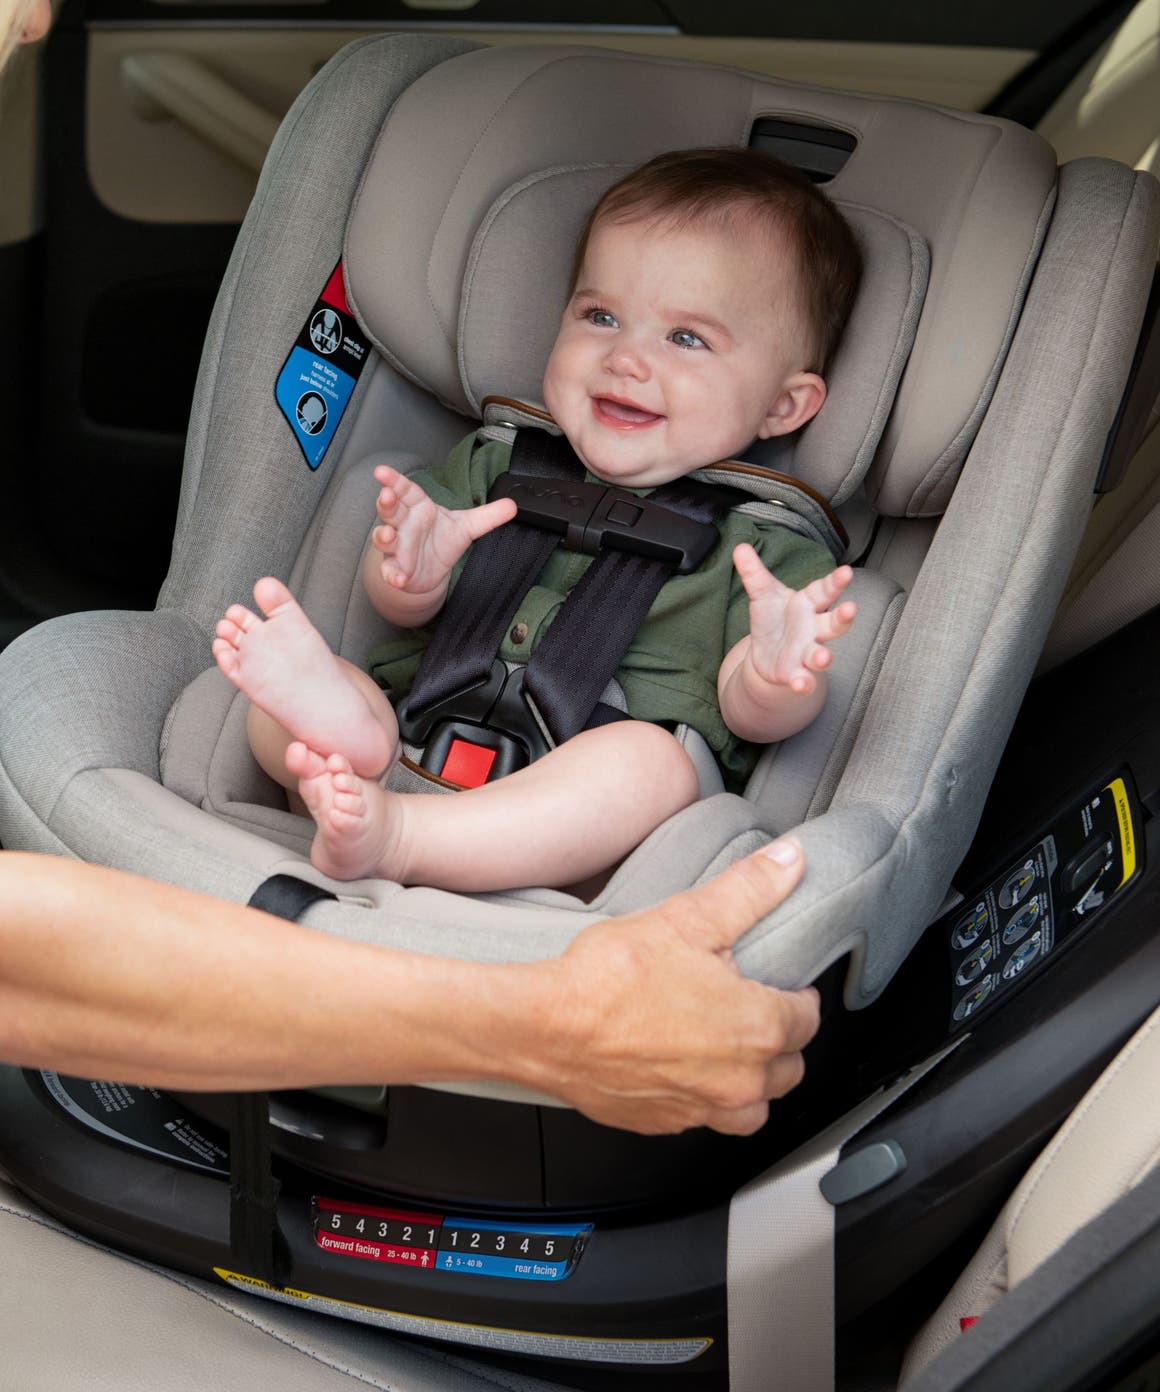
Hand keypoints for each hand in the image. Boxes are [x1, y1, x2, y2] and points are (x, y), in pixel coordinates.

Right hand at [371, 463, 516, 596]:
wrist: (431, 571)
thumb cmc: (440, 541)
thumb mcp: (466, 527)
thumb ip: (488, 516)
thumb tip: (513, 505)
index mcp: (418, 508)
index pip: (405, 490)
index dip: (394, 480)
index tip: (382, 471)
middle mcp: (403, 525)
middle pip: (390, 510)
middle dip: (386, 502)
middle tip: (386, 495)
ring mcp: (396, 547)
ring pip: (383, 538)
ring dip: (383, 536)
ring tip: (388, 535)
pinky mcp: (396, 569)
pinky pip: (390, 571)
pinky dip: (392, 575)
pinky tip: (398, 578)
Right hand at [543, 838, 820, 1134]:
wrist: (546, 1026)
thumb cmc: (611, 978)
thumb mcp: (687, 918)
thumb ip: (749, 889)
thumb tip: (790, 860)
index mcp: (755, 1028)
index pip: (808, 1019)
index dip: (798, 995)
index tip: (783, 984)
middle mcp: (737, 1080)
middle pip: (789, 1068)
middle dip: (780, 1039)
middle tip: (754, 1008)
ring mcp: (700, 1108)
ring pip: (753, 1108)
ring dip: (751, 1082)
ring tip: (728, 1049)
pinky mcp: (663, 1122)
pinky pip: (703, 1119)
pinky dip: (703, 1098)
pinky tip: (681, 1067)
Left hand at [734, 545, 855, 694]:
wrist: (767, 655)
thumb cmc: (773, 619)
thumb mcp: (762, 594)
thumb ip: (754, 573)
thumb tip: (739, 546)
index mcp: (808, 604)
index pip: (825, 590)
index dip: (836, 582)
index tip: (846, 572)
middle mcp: (813, 629)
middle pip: (833, 623)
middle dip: (843, 617)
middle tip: (851, 608)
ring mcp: (806, 653)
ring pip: (820, 654)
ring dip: (823, 657)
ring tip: (823, 658)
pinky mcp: (794, 674)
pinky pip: (803, 679)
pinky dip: (803, 683)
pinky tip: (801, 684)